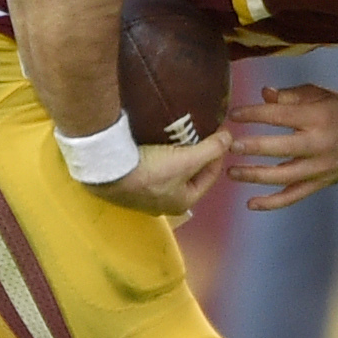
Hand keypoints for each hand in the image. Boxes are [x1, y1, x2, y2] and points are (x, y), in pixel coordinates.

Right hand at [83, 132, 230, 214]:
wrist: (108, 171)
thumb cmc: (152, 171)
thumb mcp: (188, 159)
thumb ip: (211, 149)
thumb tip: (229, 138)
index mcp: (184, 202)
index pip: (210, 175)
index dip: (217, 153)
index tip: (219, 134)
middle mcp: (165, 204)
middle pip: (189, 174)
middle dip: (195, 154)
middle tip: (198, 133)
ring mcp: (145, 196)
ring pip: (169, 171)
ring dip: (175, 155)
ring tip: (179, 135)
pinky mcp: (128, 185)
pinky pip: (150, 167)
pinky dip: (157, 155)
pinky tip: (156, 142)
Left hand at [228, 83, 337, 210]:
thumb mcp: (320, 94)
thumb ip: (291, 96)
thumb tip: (263, 94)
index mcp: (318, 118)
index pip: (281, 116)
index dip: (255, 114)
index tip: (233, 114)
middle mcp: (319, 145)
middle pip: (281, 148)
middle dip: (253, 147)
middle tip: (229, 145)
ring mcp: (320, 168)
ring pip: (284, 177)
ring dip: (256, 176)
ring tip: (232, 172)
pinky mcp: (320, 184)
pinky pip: (294, 196)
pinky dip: (272, 203)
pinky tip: (251, 203)